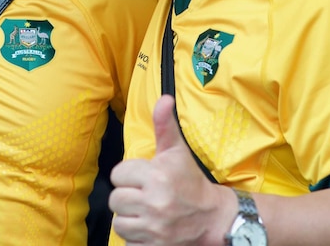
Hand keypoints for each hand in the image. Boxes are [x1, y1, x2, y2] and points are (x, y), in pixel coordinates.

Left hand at [109, 95, 231, 245]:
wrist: (212, 218)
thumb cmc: (190, 181)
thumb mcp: (177, 152)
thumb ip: (165, 125)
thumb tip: (164, 98)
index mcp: (158, 176)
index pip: (118, 174)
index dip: (128, 176)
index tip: (143, 178)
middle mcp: (155, 202)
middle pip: (116, 199)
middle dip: (127, 197)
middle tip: (143, 196)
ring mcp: (155, 228)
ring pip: (119, 222)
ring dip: (129, 218)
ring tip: (144, 212)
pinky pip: (128, 242)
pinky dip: (136, 237)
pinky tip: (149, 227)